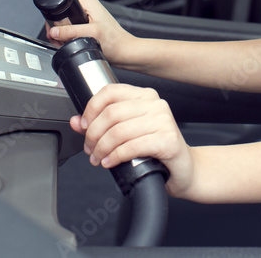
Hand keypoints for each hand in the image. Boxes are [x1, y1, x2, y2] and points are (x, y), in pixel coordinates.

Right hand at [47, 0, 138, 67]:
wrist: (123, 52)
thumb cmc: (114, 42)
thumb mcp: (90, 34)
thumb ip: (70, 32)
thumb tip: (54, 31)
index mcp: (88, 2)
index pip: (64, 6)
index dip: (56, 20)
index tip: (56, 32)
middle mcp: (88, 7)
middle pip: (63, 17)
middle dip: (60, 30)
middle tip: (63, 40)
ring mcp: (88, 17)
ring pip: (66, 25)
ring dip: (64, 35)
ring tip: (69, 43)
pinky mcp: (88, 26)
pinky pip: (72, 30)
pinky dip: (70, 38)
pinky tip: (74, 43)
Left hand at [73, 83, 193, 197]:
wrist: (184, 169)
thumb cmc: (156, 149)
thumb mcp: (126, 133)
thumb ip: (100, 125)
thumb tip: (76, 121)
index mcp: (144, 96)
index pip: (110, 92)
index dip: (91, 109)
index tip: (84, 126)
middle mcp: (155, 104)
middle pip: (111, 113)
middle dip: (93, 134)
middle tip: (90, 148)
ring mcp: (164, 121)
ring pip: (119, 131)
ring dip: (102, 148)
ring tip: (99, 158)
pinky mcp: (168, 140)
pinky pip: (132, 147)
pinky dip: (116, 156)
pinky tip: (110, 162)